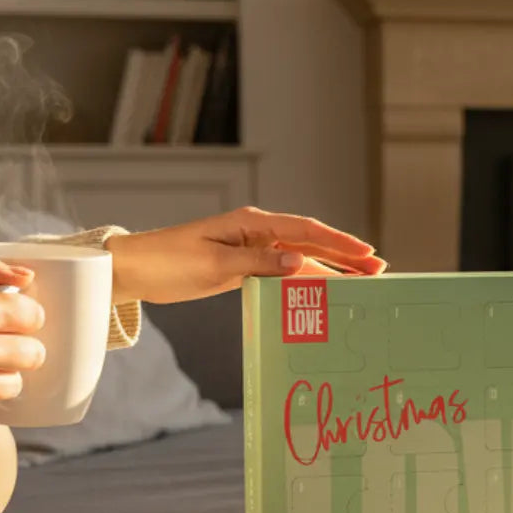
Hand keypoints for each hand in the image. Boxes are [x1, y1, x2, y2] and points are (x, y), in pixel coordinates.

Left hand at [104, 206, 386, 304]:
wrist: (135, 268)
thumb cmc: (168, 263)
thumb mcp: (214, 266)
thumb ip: (260, 264)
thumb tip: (299, 263)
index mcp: (251, 223)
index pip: (305, 231)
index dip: (339, 243)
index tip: (366, 252)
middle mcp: (256, 232)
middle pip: (310, 243)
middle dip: (345, 256)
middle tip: (378, 268)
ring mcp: (252, 248)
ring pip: (300, 258)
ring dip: (330, 269)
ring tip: (361, 280)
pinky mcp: (244, 265)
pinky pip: (283, 271)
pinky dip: (305, 279)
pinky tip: (324, 289)